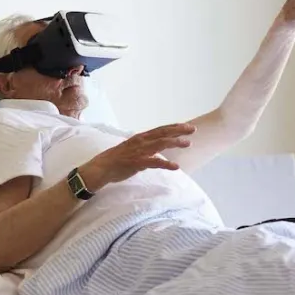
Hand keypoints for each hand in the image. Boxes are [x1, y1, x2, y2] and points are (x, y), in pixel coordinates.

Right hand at [79, 123, 196, 189]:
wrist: (101, 168)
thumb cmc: (116, 160)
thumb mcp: (132, 149)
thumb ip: (145, 148)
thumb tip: (156, 150)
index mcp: (140, 138)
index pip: (160, 130)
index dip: (174, 127)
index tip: (187, 126)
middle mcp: (141, 141)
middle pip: (163, 133)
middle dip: (178, 130)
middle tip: (193, 129)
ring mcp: (139, 151)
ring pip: (160, 144)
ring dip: (175, 143)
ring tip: (188, 143)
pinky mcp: (137, 163)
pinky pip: (154, 162)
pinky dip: (166, 164)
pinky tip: (176, 166)